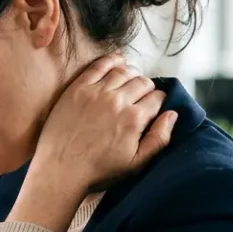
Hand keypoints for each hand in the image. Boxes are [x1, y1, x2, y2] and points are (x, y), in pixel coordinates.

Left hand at [33, 53, 176, 193]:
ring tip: (130, 83)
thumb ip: (159, 139)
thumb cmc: (98, 171)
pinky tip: (118, 63)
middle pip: (142, 82)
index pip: (157, 97)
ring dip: (132, 74)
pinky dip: (112, 60)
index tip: (154, 107)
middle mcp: (117, 101)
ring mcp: (96, 92)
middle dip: (147, 88)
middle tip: (142, 97)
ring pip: (124, 71)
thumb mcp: (136, 164)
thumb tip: (172, 114)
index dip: (159, 101)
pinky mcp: (77, 88)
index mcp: (134, 119)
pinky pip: (99, 65)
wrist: (60, 170)